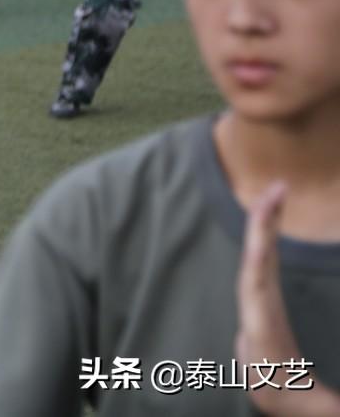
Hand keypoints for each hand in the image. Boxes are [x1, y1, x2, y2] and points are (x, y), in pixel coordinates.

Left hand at [232, 182, 339, 415]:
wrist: (277, 409)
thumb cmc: (298, 406)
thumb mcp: (320, 409)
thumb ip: (334, 407)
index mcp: (264, 340)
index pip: (256, 289)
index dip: (260, 254)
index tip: (265, 223)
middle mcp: (255, 320)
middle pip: (254, 266)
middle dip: (261, 228)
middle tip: (277, 190)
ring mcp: (258, 313)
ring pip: (255, 265)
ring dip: (262, 230)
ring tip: (274, 197)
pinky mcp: (264, 310)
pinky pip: (260, 270)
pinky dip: (264, 245)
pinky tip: (269, 224)